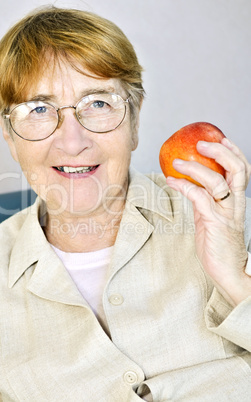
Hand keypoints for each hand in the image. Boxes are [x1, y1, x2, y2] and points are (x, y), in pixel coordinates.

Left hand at [166, 138, 250, 306]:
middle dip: (220, 152)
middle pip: (237, 169)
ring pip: (217, 181)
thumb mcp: (212, 218)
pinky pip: (199, 198)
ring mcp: (226, 213)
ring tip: (177, 161)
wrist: (229, 272)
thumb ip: (206, 202)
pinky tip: (171, 181)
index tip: (221, 138)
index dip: (234, 152)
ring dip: (195, 168)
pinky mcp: (215, 223)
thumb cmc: (219, 245)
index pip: (242, 170)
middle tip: (200, 144)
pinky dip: (184, 186)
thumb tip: (190, 187)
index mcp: (237, 200)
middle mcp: (235, 204)